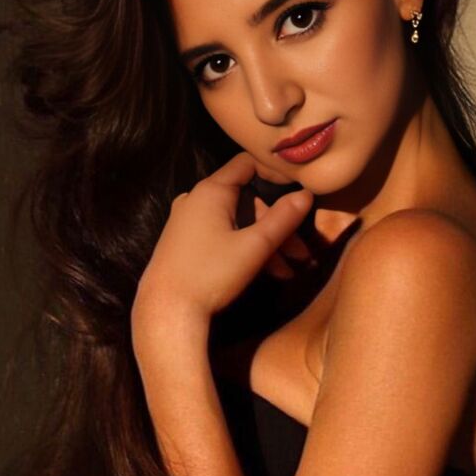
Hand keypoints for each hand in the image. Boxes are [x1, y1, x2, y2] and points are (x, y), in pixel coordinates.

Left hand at [133, 151, 313, 322]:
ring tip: (288, 272)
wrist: (168, 311)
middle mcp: (196, 200)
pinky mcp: (185, 243)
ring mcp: (188, 222)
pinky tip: (267, 273)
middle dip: (276, 226)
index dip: (274, 173)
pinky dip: (244, 249)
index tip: (298, 188)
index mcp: (211, 191)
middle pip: (246, 202)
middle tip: (300, 253)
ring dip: (265, 244)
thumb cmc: (210, 274)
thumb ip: (282, 219)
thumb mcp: (254, 247)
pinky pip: (222, 236)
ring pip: (237, 223)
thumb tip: (307, 194)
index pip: (246, 164)